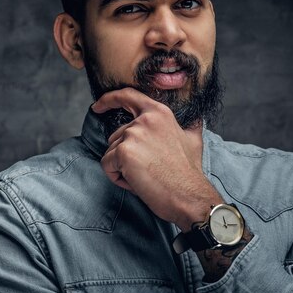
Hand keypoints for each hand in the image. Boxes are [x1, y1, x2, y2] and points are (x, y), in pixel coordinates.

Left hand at [91, 87, 222, 230]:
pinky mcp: (123, 152)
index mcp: (159, 113)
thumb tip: (195, 118)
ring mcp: (133, 135)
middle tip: (149, 169)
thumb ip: (189, 125)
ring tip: (145, 176)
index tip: (97, 106)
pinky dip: (116, 177)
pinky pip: (107, 165)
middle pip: (117, 135)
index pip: (128, 96)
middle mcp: (144, 120)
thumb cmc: (189, 172)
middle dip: (126, 155)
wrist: (189, 196)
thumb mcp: (192, 140)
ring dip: (122, 168)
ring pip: (111, 152)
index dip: (109, 99)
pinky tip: (136, 182)